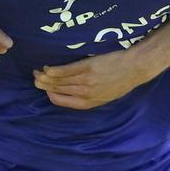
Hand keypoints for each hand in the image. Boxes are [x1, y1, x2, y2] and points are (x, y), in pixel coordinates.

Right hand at [34, 47, 151, 110]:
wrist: (134, 68)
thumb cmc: (122, 81)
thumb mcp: (106, 96)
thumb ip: (90, 97)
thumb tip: (75, 94)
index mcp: (89, 103)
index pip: (62, 101)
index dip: (51, 96)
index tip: (45, 90)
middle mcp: (85, 93)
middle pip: (58, 90)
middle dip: (44, 85)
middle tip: (35, 79)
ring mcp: (86, 81)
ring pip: (60, 81)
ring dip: (46, 77)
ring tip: (37, 72)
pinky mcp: (88, 68)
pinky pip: (66, 70)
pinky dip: (55, 70)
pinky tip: (48, 68)